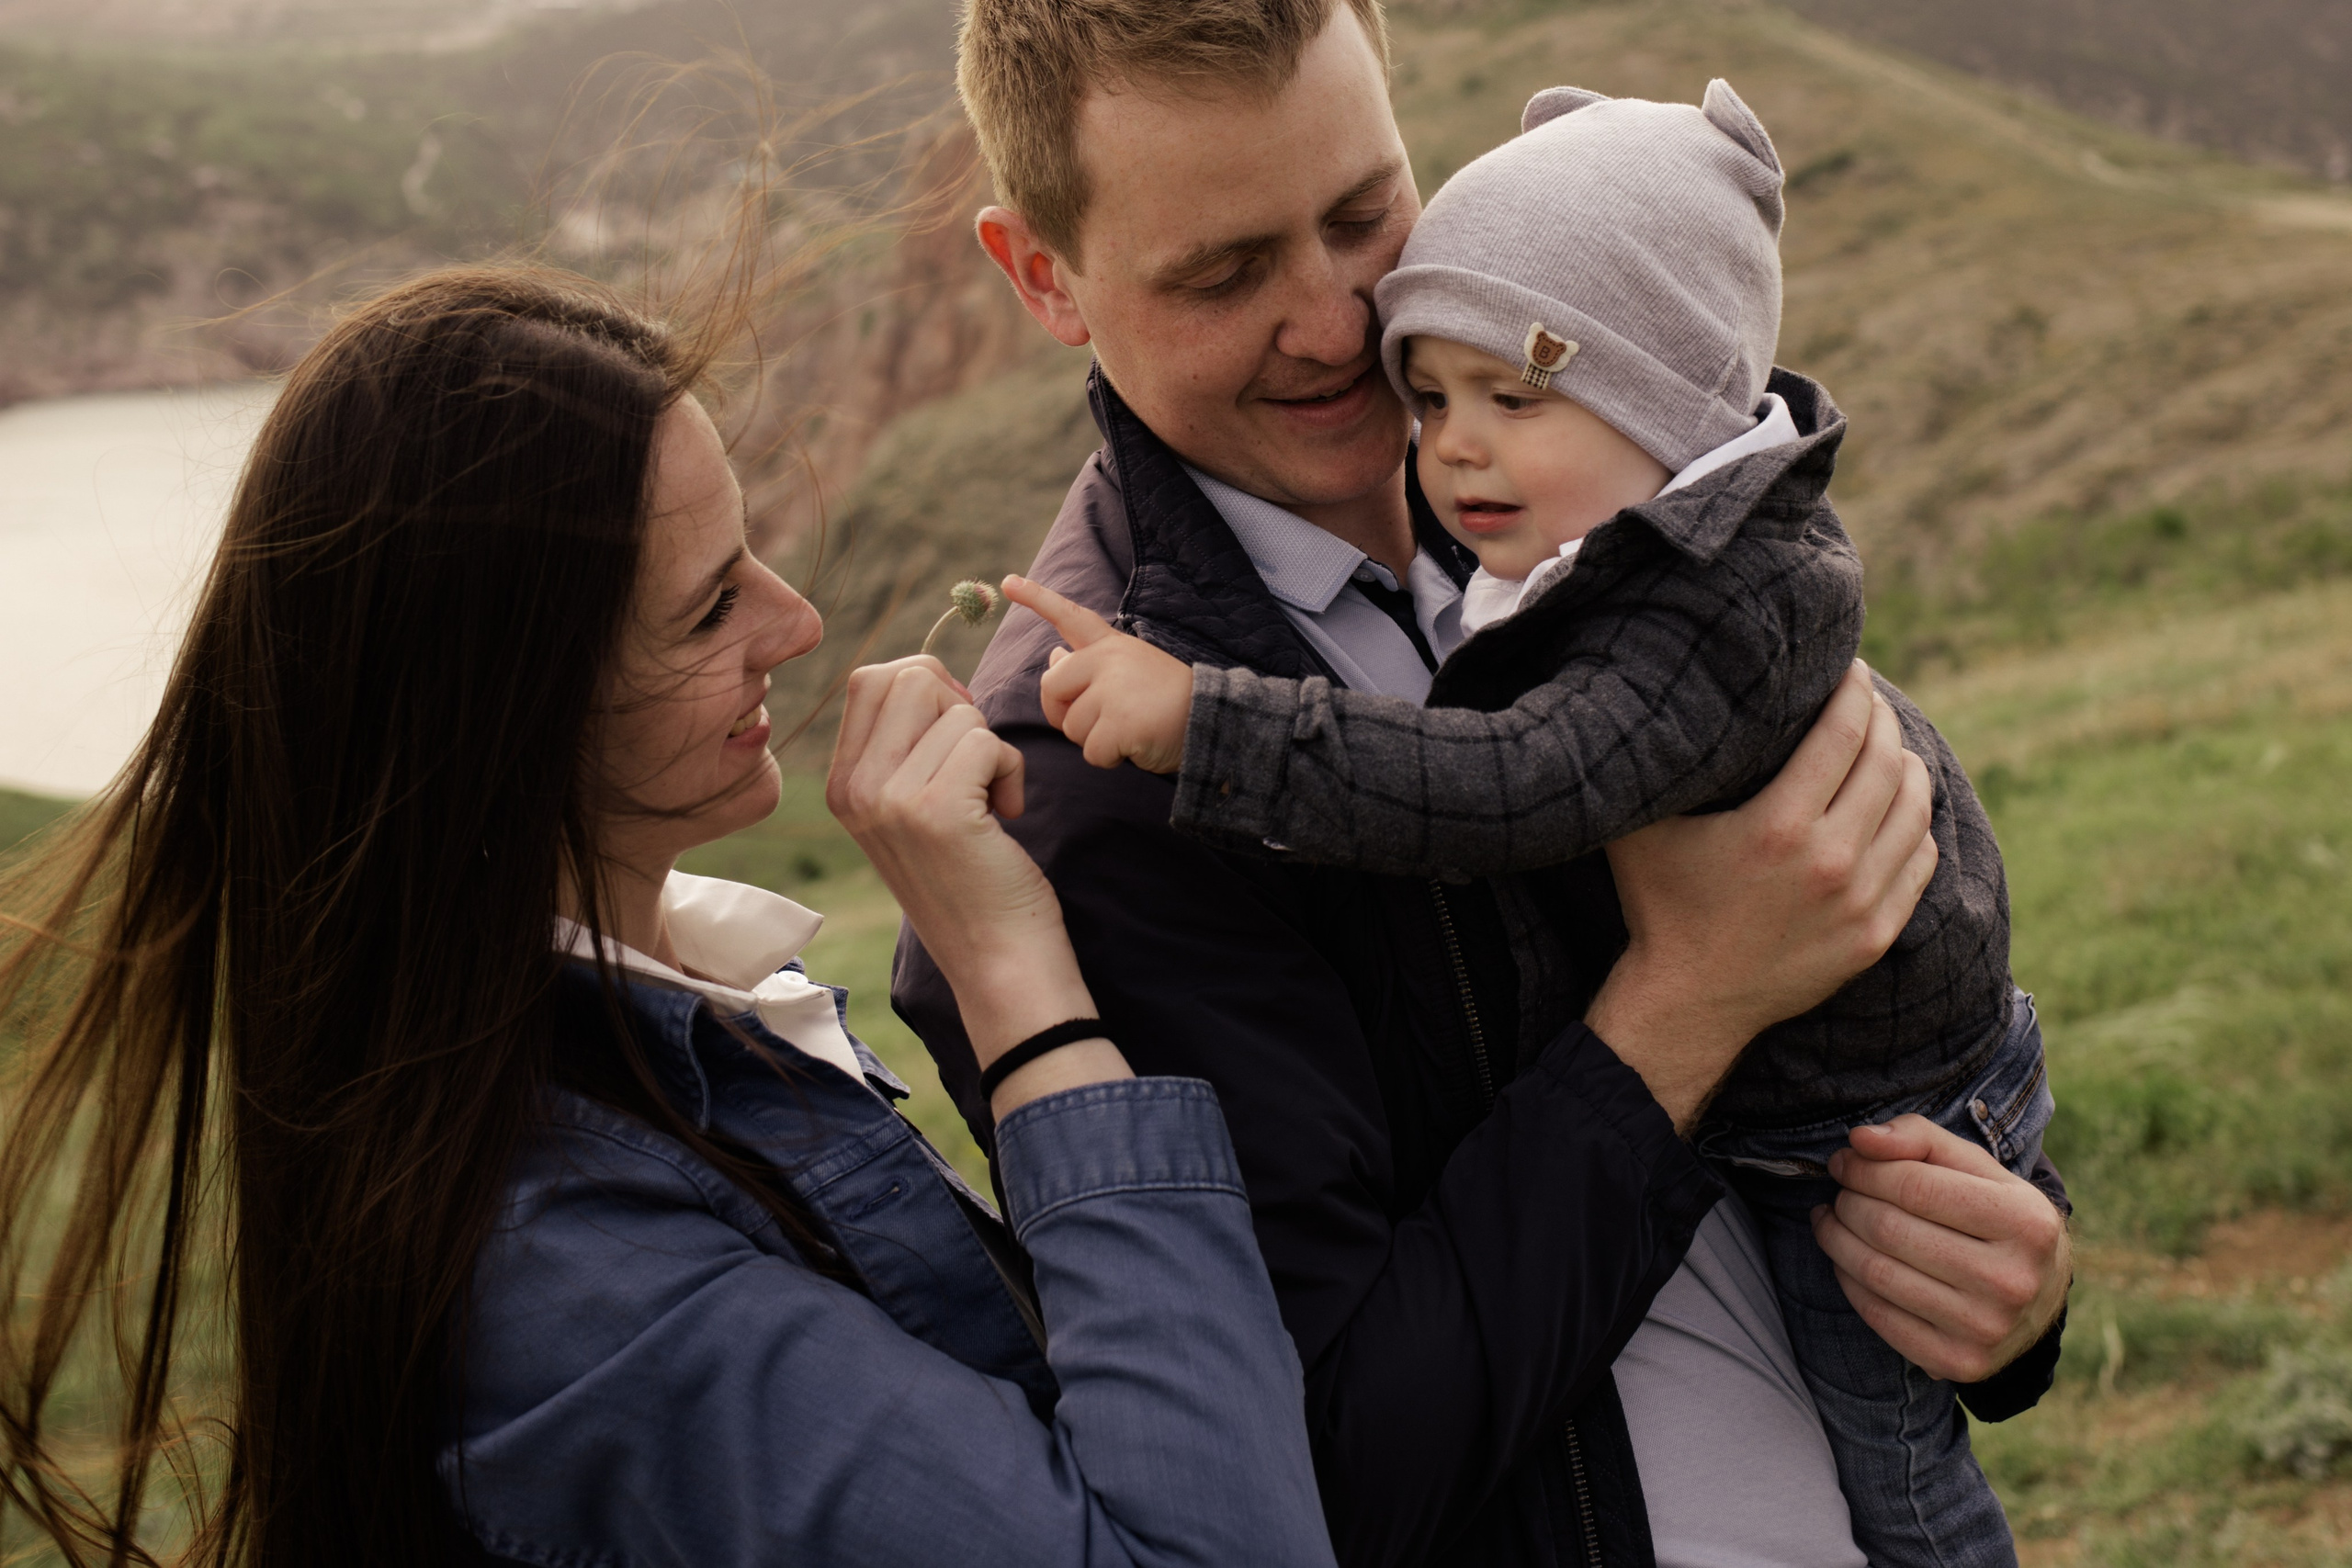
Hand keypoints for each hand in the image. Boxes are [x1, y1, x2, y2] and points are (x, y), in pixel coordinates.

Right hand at [824, 655, 1128, 1112]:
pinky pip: (987, 740)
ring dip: (993, 749)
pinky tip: (1004, 816)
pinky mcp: (937, 810)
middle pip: (910, 676)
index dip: (929, 690)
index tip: (954, 740)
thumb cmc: (970, 878)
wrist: (997, 960)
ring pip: (958, 711)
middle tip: (975, 765)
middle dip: (960, 707)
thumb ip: (901, 746)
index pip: (871, 678)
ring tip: (988, 803)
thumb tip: (927, 674)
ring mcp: (890, 799)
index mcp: (842, 784)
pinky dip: (1011, 771)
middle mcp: (855, 789)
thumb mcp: (909, 809)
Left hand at [1003, 574, 1194, 773]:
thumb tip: (1053, 657)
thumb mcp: (1129, 671)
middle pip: (1052, 688)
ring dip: (1095, 739)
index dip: (1037, 598)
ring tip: (1131, 728)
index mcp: (1111, 645)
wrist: (1213, 719)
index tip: (1007, 582)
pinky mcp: (1120, 723)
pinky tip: (1136, 744)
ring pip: (1072, 726)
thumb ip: (1089, 665)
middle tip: (1104, 719)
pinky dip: (1110, 758)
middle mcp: (1108, 660)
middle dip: (1065, 712)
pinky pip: (1092, 752)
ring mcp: (1113, 690)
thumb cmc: (1167, 700)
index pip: (1069, 616)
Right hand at [1587, 662, 1937, 1128]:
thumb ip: (1662, 770)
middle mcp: (1830, 862)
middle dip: (1883, 721)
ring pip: (1915, 809)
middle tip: (1867, 703)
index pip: (1844, 734)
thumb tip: (1663, 704)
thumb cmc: (1660, 905)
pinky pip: (1920, 860)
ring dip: (1906, 768)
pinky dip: (1914, 825)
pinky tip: (1894, 809)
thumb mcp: (1644, 829)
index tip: (1851, 669)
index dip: (1854, 691)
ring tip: (1886, 750)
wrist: (1688, 1003)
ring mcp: (1861, 902)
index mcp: (1778, 827)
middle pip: (1887, 763)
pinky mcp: (1875, 935)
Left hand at [1812, 1116, 2071, 1382]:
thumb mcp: (1978, 1169)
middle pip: (1890, 1230)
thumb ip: (1921, 1139)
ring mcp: (1986, 1328)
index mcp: (2025, 1222)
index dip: (1864, 1170)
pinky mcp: (1959, 1362)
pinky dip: (1847, 1280)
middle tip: (1840, 1192)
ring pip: (1877, 1272)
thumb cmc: (1998, 1218)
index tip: (1843, 1161)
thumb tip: (1860, 1139)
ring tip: (1831, 1219)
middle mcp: (2012, 1280)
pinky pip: (1877, 1315)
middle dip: (1848, 1202)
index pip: (1914, 1187)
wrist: (2040, 1298)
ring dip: (1836, 1239)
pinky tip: (1845, 1259)